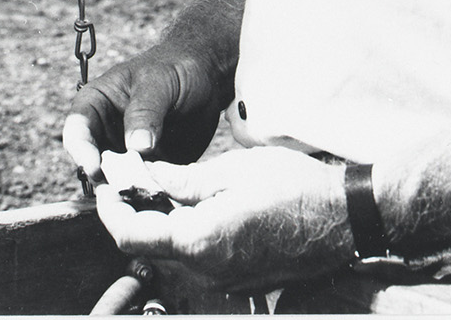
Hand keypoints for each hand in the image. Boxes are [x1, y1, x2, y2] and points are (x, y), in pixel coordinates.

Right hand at [63, 41, 227, 183]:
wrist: (208, 79)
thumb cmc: (176, 69)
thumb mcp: (158, 83)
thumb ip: (145, 111)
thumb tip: (137, 147)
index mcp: (96, 104)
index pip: (77, 131)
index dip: (81, 151)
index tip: (96, 169)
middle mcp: (106, 133)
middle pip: (93, 163)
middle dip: (106, 179)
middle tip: (125, 189)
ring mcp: (127, 154)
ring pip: (118, 181)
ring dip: (129, 191)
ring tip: (148, 194)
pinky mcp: (150, 170)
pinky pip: (144, 188)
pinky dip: (151, 195)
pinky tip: (165, 197)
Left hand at [92, 147, 354, 291]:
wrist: (344, 218)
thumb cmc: (291, 186)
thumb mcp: (228, 171)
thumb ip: (179, 181)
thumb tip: (141, 176)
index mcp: (198, 241)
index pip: (130, 235)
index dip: (109, 209)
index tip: (105, 184)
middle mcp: (207, 270)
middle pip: (148, 247)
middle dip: (130, 214)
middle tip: (127, 180)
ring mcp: (225, 278)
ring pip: (172, 253)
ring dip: (157, 223)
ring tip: (156, 186)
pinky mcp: (240, 277)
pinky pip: (198, 257)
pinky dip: (183, 232)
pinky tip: (189, 204)